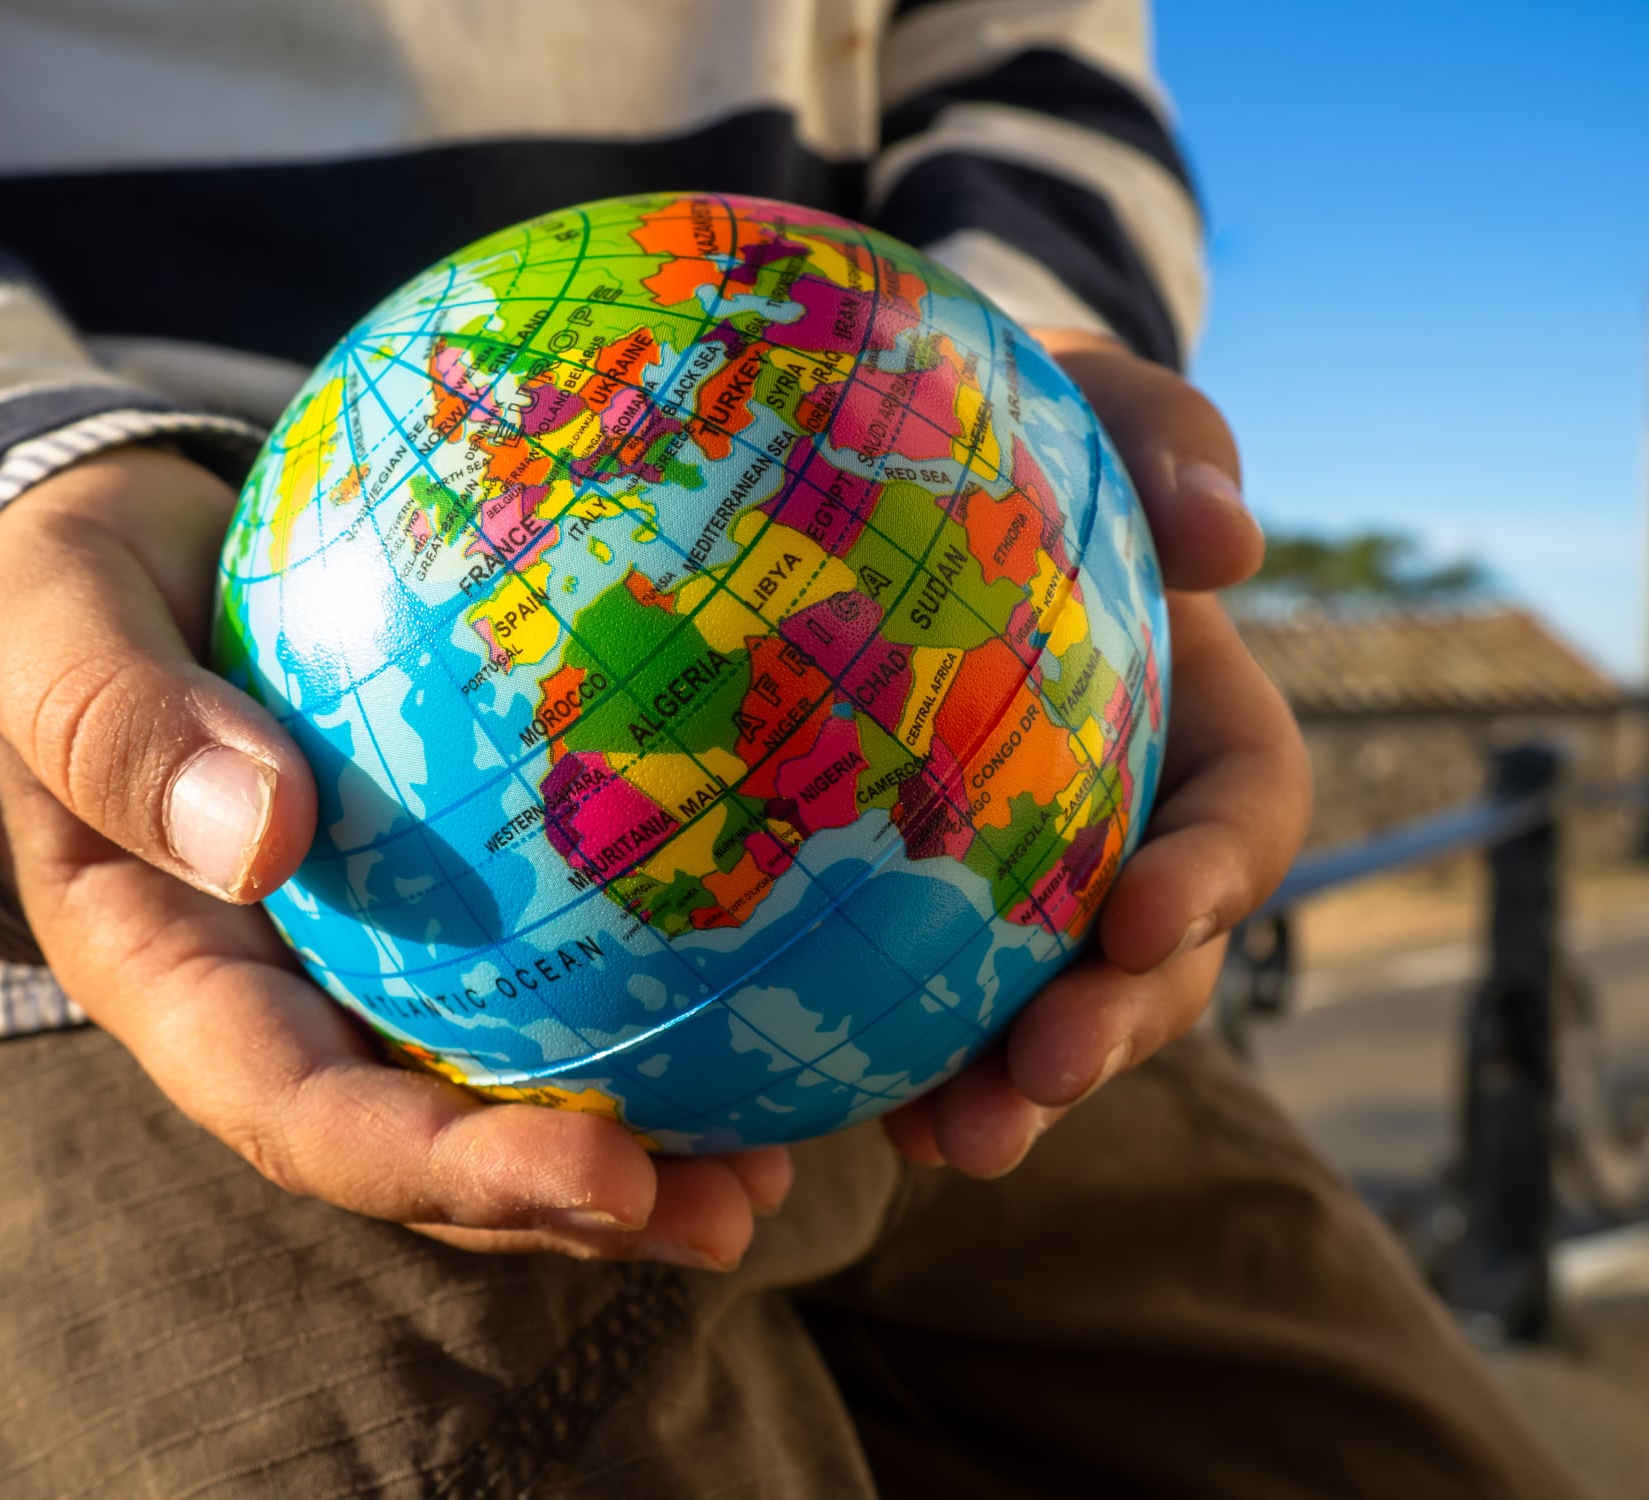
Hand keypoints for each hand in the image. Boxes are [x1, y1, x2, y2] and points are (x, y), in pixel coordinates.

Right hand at [0, 447, 789, 1271]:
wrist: (107, 564)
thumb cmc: (58, 591)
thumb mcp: (50, 628)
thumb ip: (116, 723)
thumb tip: (263, 834)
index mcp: (176, 982)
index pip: (309, 1120)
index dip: (449, 1171)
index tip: (602, 1173)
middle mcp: (279, 1006)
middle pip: (434, 1149)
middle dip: (581, 1207)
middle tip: (741, 1204)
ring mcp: (358, 964)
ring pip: (500, 1083)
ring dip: (640, 1141)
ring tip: (785, 1153)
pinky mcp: (432, 905)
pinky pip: (538, 966)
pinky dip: (646, 991)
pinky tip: (769, 973)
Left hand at [878, 329, 1312, 1174]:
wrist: (898, 458)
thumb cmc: (1014, 416)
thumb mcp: (1086, 392)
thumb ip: (1163, 429)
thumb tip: (1228, 533)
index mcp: (1193, 721)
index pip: (1237, 815)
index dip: (1210, 882)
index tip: (1144, 923)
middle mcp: (1124, 824)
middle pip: (1156, 962)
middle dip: (1113, 1033)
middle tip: (1037, 1077)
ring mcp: (1027, 883)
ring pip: (1044, 1013)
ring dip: (1009, 1091)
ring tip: (943, 1142)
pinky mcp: (919, 909)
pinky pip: (917, 1000)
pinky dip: (889, 1058)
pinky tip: (816, 1103)